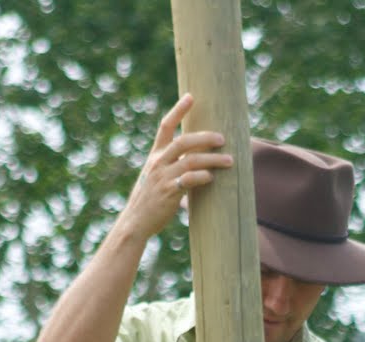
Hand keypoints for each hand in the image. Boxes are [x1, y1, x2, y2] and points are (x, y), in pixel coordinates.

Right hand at [122, 92, 231, 241]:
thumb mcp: (155, 177)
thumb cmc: (150, 201)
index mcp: (155, 155)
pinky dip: (202, 177)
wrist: (135, 221)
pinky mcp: (169, 193)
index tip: (191, 97)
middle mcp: (158, 162)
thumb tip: (195, 161)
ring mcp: (163, 177)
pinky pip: (188, 180)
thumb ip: (171, 166)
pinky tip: (212, 177)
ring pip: (191, 160)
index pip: (165, 126)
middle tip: (222, 138)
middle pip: (184, 141)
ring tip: (229, 160)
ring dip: (212, 159)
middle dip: (205, 137)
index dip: (178, 111)